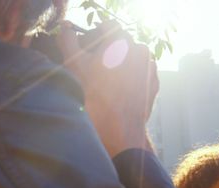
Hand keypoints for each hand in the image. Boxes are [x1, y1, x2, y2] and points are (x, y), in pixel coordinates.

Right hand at [57, 21, 158, 156]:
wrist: (118, 129)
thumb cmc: (94, 97)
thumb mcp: (75, 66)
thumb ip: (68, 41)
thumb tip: (65, 29)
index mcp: (121, 40)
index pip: (108, 25)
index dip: (96, 34)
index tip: (88, 46)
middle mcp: (139, 49)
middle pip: (120, 42)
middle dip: (108, 51)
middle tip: (94, 68)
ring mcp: (149, 66)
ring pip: (131, 57)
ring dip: (120, 64)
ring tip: (106, 83)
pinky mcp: (153, 83)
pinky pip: (140, 73)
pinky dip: (130, 77)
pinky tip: (117, 92)